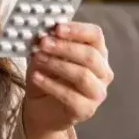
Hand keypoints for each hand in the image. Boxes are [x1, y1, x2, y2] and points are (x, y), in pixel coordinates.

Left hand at [22, 21, 113, 136]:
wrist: (42, 109)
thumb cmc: (48, 78)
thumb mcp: (46, 56)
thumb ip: (48, 45)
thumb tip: (43, 35)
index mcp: (97, 53)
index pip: (95, 36)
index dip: (77, 30)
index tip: (57, 28)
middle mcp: (102, 72)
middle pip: (90, 56)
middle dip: (65, 47)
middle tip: (44, 43)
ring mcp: (97, 92)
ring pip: (83, 75)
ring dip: (57, 64)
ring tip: (38, 59)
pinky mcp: (86, 110)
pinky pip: (71, 96)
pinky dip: (51, 85)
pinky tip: (36, 77)